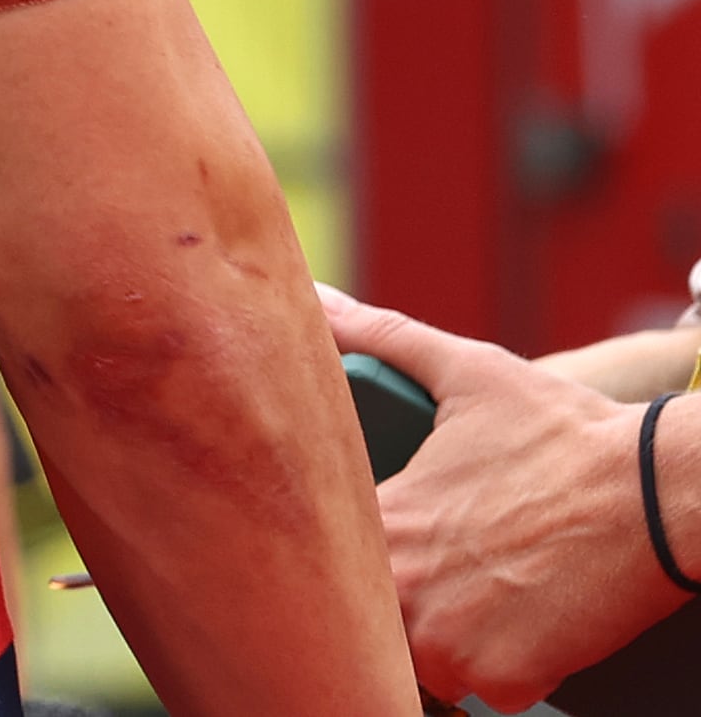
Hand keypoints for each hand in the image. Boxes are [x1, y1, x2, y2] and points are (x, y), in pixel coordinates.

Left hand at [326, 282, 697, 704]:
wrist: (657, 494)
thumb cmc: (564, 434)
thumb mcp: (466, 372)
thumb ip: (382, 336)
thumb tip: (318, 299)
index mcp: (376, 520)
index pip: (336, 556)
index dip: (366, 552)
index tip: (409, 542)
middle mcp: (395, 586)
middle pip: (376, 612)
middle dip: (409, 598)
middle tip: (464, 572)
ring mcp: (445, 641)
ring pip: (425, 659)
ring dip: (453, 639)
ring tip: (497, 594)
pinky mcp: (500, 680)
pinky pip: (484, 692)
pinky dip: (506, 672)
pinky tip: (530, 627)